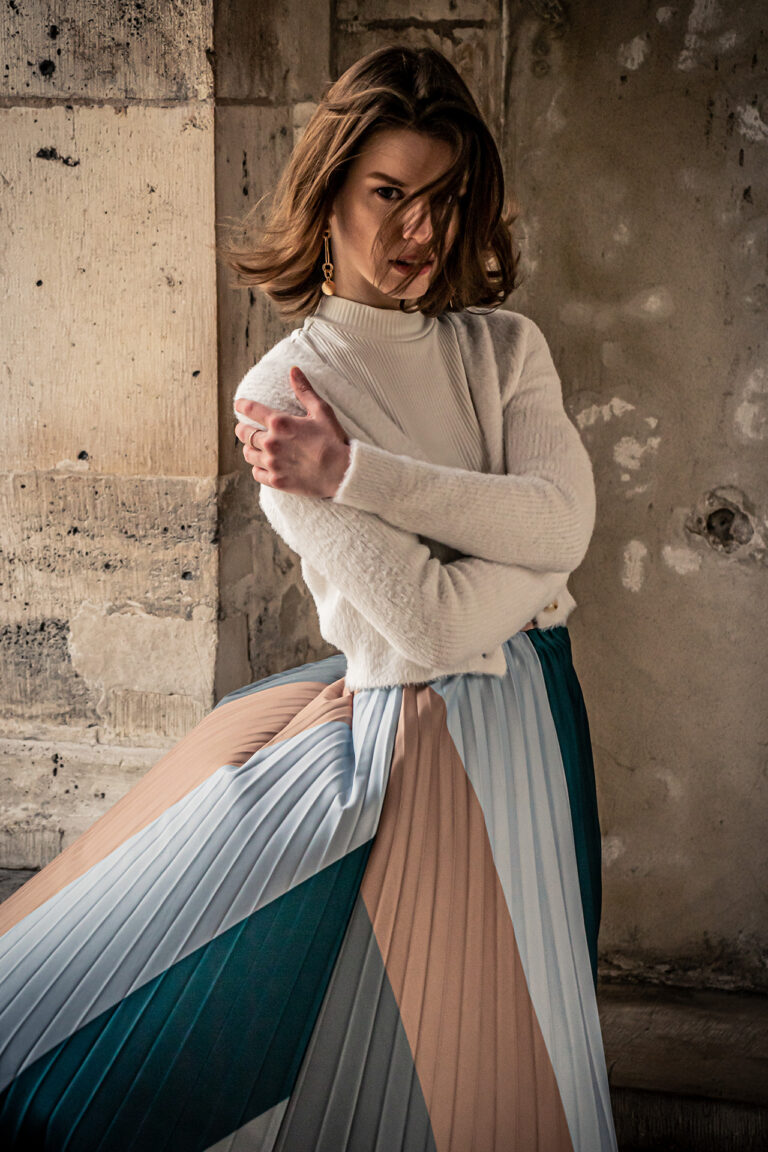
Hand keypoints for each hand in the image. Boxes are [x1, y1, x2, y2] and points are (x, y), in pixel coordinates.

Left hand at [234, 366, 350, 498]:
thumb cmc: (333, 440)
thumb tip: (293, 370)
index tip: (238, 404)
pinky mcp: (276, 480)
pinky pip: (256, 474)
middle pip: (245, 434)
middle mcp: (271, 443)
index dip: (242, 405)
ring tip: (251, 447)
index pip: (251, 410)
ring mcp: (272, 463)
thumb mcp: (321, 411)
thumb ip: (304, 390)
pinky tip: (261, 466)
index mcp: (280, 423)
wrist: (342, 472)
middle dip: (242, 429)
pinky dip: (257, 468)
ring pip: (248, 454)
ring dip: (248, 448)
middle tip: (242, 428)